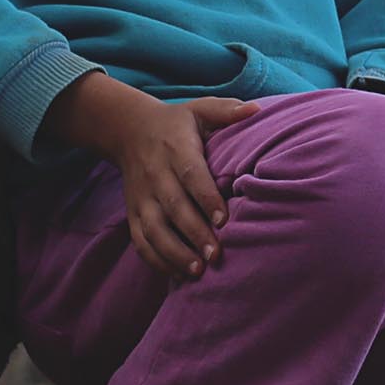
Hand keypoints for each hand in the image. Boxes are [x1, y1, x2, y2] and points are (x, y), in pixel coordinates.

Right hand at [48, 73, 258, 280]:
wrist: (129, 131)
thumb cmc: (177, 123)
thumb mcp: (200, 109)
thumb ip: (227, 111)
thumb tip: (256, 110)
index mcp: (176, 149)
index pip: (191, 175)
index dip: (206, 198)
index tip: (224, 219)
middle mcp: (156, 176)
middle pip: (173, 208)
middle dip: (194, 233)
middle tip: (216, 254)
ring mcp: (142, 198)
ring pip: (154, 230)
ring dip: (174, 252)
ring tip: (197, 271)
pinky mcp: (133, 213)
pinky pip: (141, 241)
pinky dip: (156, 260)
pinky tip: (177, 275)